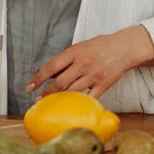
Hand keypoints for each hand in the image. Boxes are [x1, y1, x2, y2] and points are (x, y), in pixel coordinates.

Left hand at [25, 25, 153, 99]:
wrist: (124, 47)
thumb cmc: (100, 46)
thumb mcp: (81, 47)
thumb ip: (66, 59)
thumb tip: (49, 72)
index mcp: (75, 52)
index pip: (51, 66)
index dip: (38, 78)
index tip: (29, 86)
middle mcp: (83, 64)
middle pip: (60, 82)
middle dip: (46, 92)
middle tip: (38, 99)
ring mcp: (93, 75)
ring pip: (72, 91)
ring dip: (60, 99)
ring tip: (52, 104)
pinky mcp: (103, 84)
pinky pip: (90, 98)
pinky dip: (81, 103)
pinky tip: (74, 107)